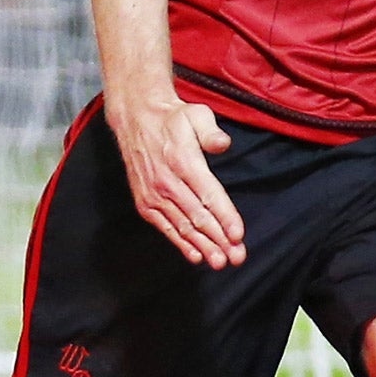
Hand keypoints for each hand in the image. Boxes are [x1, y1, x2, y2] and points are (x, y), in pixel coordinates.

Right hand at [106, 96, 246, 268]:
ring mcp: (154, 195)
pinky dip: (180, 243)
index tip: (238, 235)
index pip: (209, 195)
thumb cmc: (174, 118)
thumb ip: (210, 131)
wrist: (137, 119)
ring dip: (203, 246)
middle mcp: (168, 183)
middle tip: (238, 257)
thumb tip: (222, 144)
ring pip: (183, 226)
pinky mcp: (145, 202)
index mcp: (184, 162)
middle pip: (198, 217)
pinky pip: (166, 227)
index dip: (225, 216)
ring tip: (220, 262)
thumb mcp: (196, 114)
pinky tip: (195, 255)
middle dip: (219, 239)